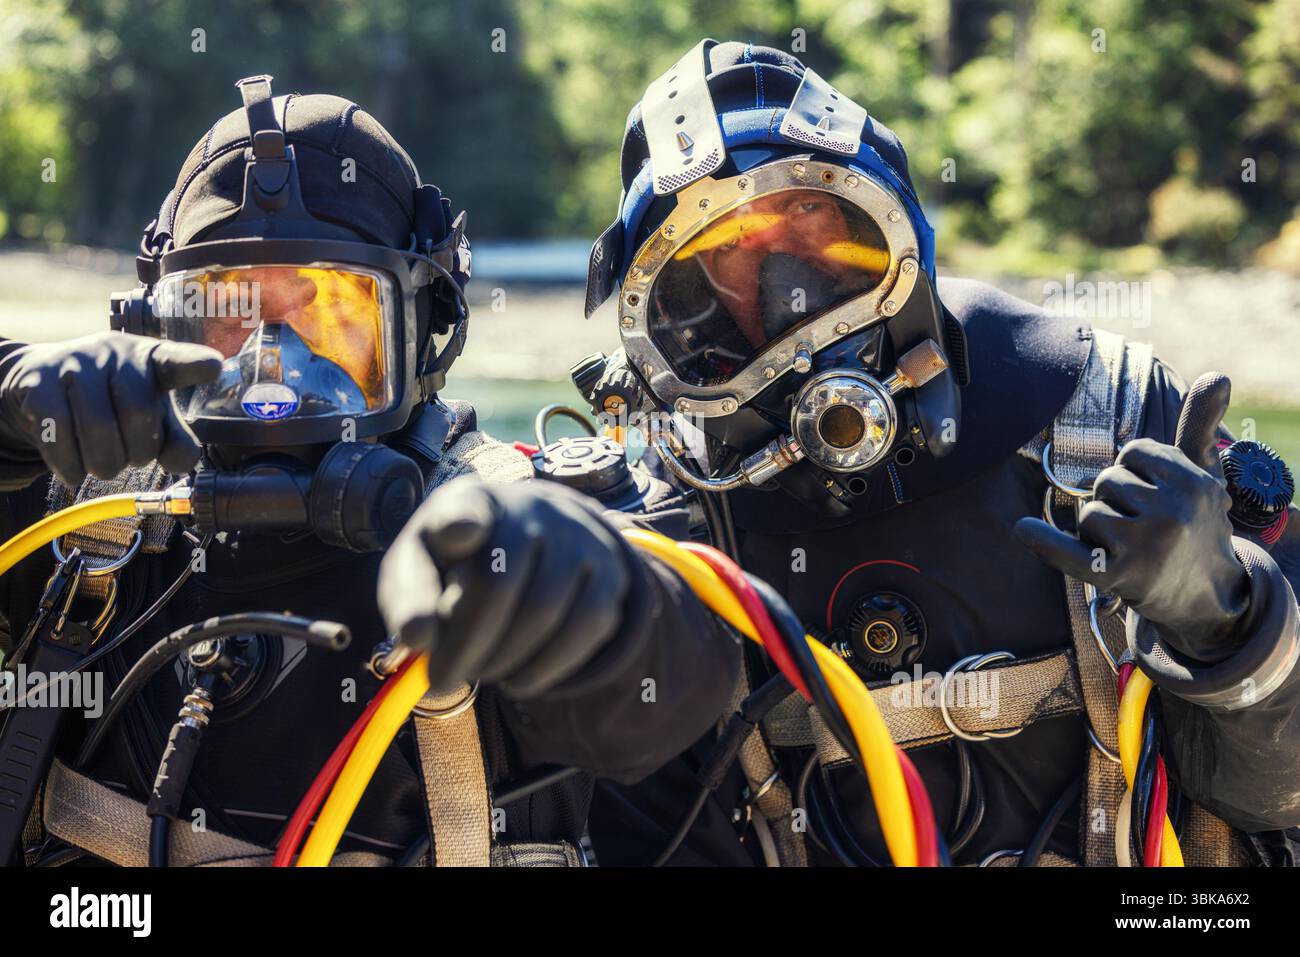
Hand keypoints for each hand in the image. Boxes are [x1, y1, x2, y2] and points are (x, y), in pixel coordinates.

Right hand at [0, 332, 221, 486]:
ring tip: (105, 464)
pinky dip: (71, 467)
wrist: (43, 381)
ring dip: (106, 464)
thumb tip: (182, 464)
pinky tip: (75, 470)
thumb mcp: (152, 415)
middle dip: (140, 452)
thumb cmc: (114, 400)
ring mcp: (74, 364)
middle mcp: (116, 353)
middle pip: (139, 413)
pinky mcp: (38, 384)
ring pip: (98, 430)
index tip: (214, 367)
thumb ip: (175, 440)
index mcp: (153, 359)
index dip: (195, 364)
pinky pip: (59, 437)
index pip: (177, 360)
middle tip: (133, 459)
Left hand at [378, 477, 631, 697]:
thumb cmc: (460, 564)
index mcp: (470, 502)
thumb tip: (418, 639)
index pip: (467, 507)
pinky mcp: (609, 572)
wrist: (533, 544)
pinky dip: (546, 667)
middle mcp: (530, 509)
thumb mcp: (420, 570)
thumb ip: (409, 599)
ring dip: (503, 661)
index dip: (463, 520)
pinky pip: (585, 628)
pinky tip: (517, 677)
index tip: (458, 533)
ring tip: (479, 672)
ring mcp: (577, 538)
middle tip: (442, 678)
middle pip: (498, 582)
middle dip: (465, 645)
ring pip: (544, 612)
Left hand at [1014, 373, 1248, 661]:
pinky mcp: (1119, 576)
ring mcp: (1145, 547)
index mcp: (1192, 482)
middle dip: (1117, 501)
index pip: (1132, 453)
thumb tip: (1216, 375)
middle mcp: (1172, 512)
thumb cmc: (1197, 524)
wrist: (1209, 596)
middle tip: (1146, 528)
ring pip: (1089, 513)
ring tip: (1131, 547)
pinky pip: (1069, 551)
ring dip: (1099, 528)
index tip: (1156, 494)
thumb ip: (1200, 427)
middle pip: (1107, 481)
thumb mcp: (1204, 476)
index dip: (1135, 471)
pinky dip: (1043, 540)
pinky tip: (1022, 528)